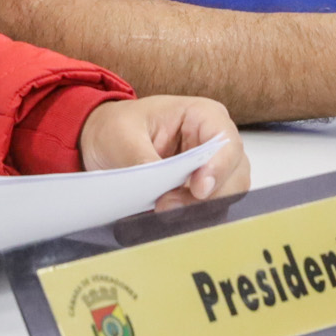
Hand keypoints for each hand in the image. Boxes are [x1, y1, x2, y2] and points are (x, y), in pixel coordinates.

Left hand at [78, 95, 251, 208]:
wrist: (101, 143)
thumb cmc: (117, 127)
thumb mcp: (122, 136)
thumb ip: (142, 159)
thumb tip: (158, 187)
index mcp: (203, 115)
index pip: (226, 142)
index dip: (219, 167)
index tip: (199, 189)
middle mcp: (214, 143)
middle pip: (234, 175)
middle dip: (207, 197)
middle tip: (168, 205)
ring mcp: (210, 170)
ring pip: (225, 197)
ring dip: (198, 210)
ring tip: (162, 210)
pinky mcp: (198, 193)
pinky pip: (207, 211)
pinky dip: (191, 218)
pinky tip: (166, 219)